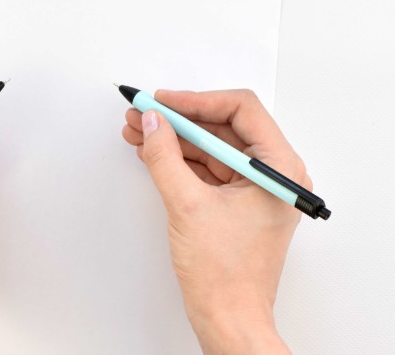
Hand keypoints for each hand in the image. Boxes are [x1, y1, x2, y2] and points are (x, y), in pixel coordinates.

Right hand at [123, 89, 308, 353]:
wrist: (227, 318)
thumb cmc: (224, 275)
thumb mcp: (187, 205)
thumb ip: (165, 157)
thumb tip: (154, 122)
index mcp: (279, 169)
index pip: (240, 110)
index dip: (196, 101)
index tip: (163, 101)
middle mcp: (272, 173)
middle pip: (222, 127)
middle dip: (179, 119)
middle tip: (145, 112)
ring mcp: (254, 187)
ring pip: (211, 146)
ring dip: (174, 138)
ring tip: (139, 129)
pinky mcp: (236, 200)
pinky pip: (207, 167)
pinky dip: (179, 158)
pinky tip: (152, 150)